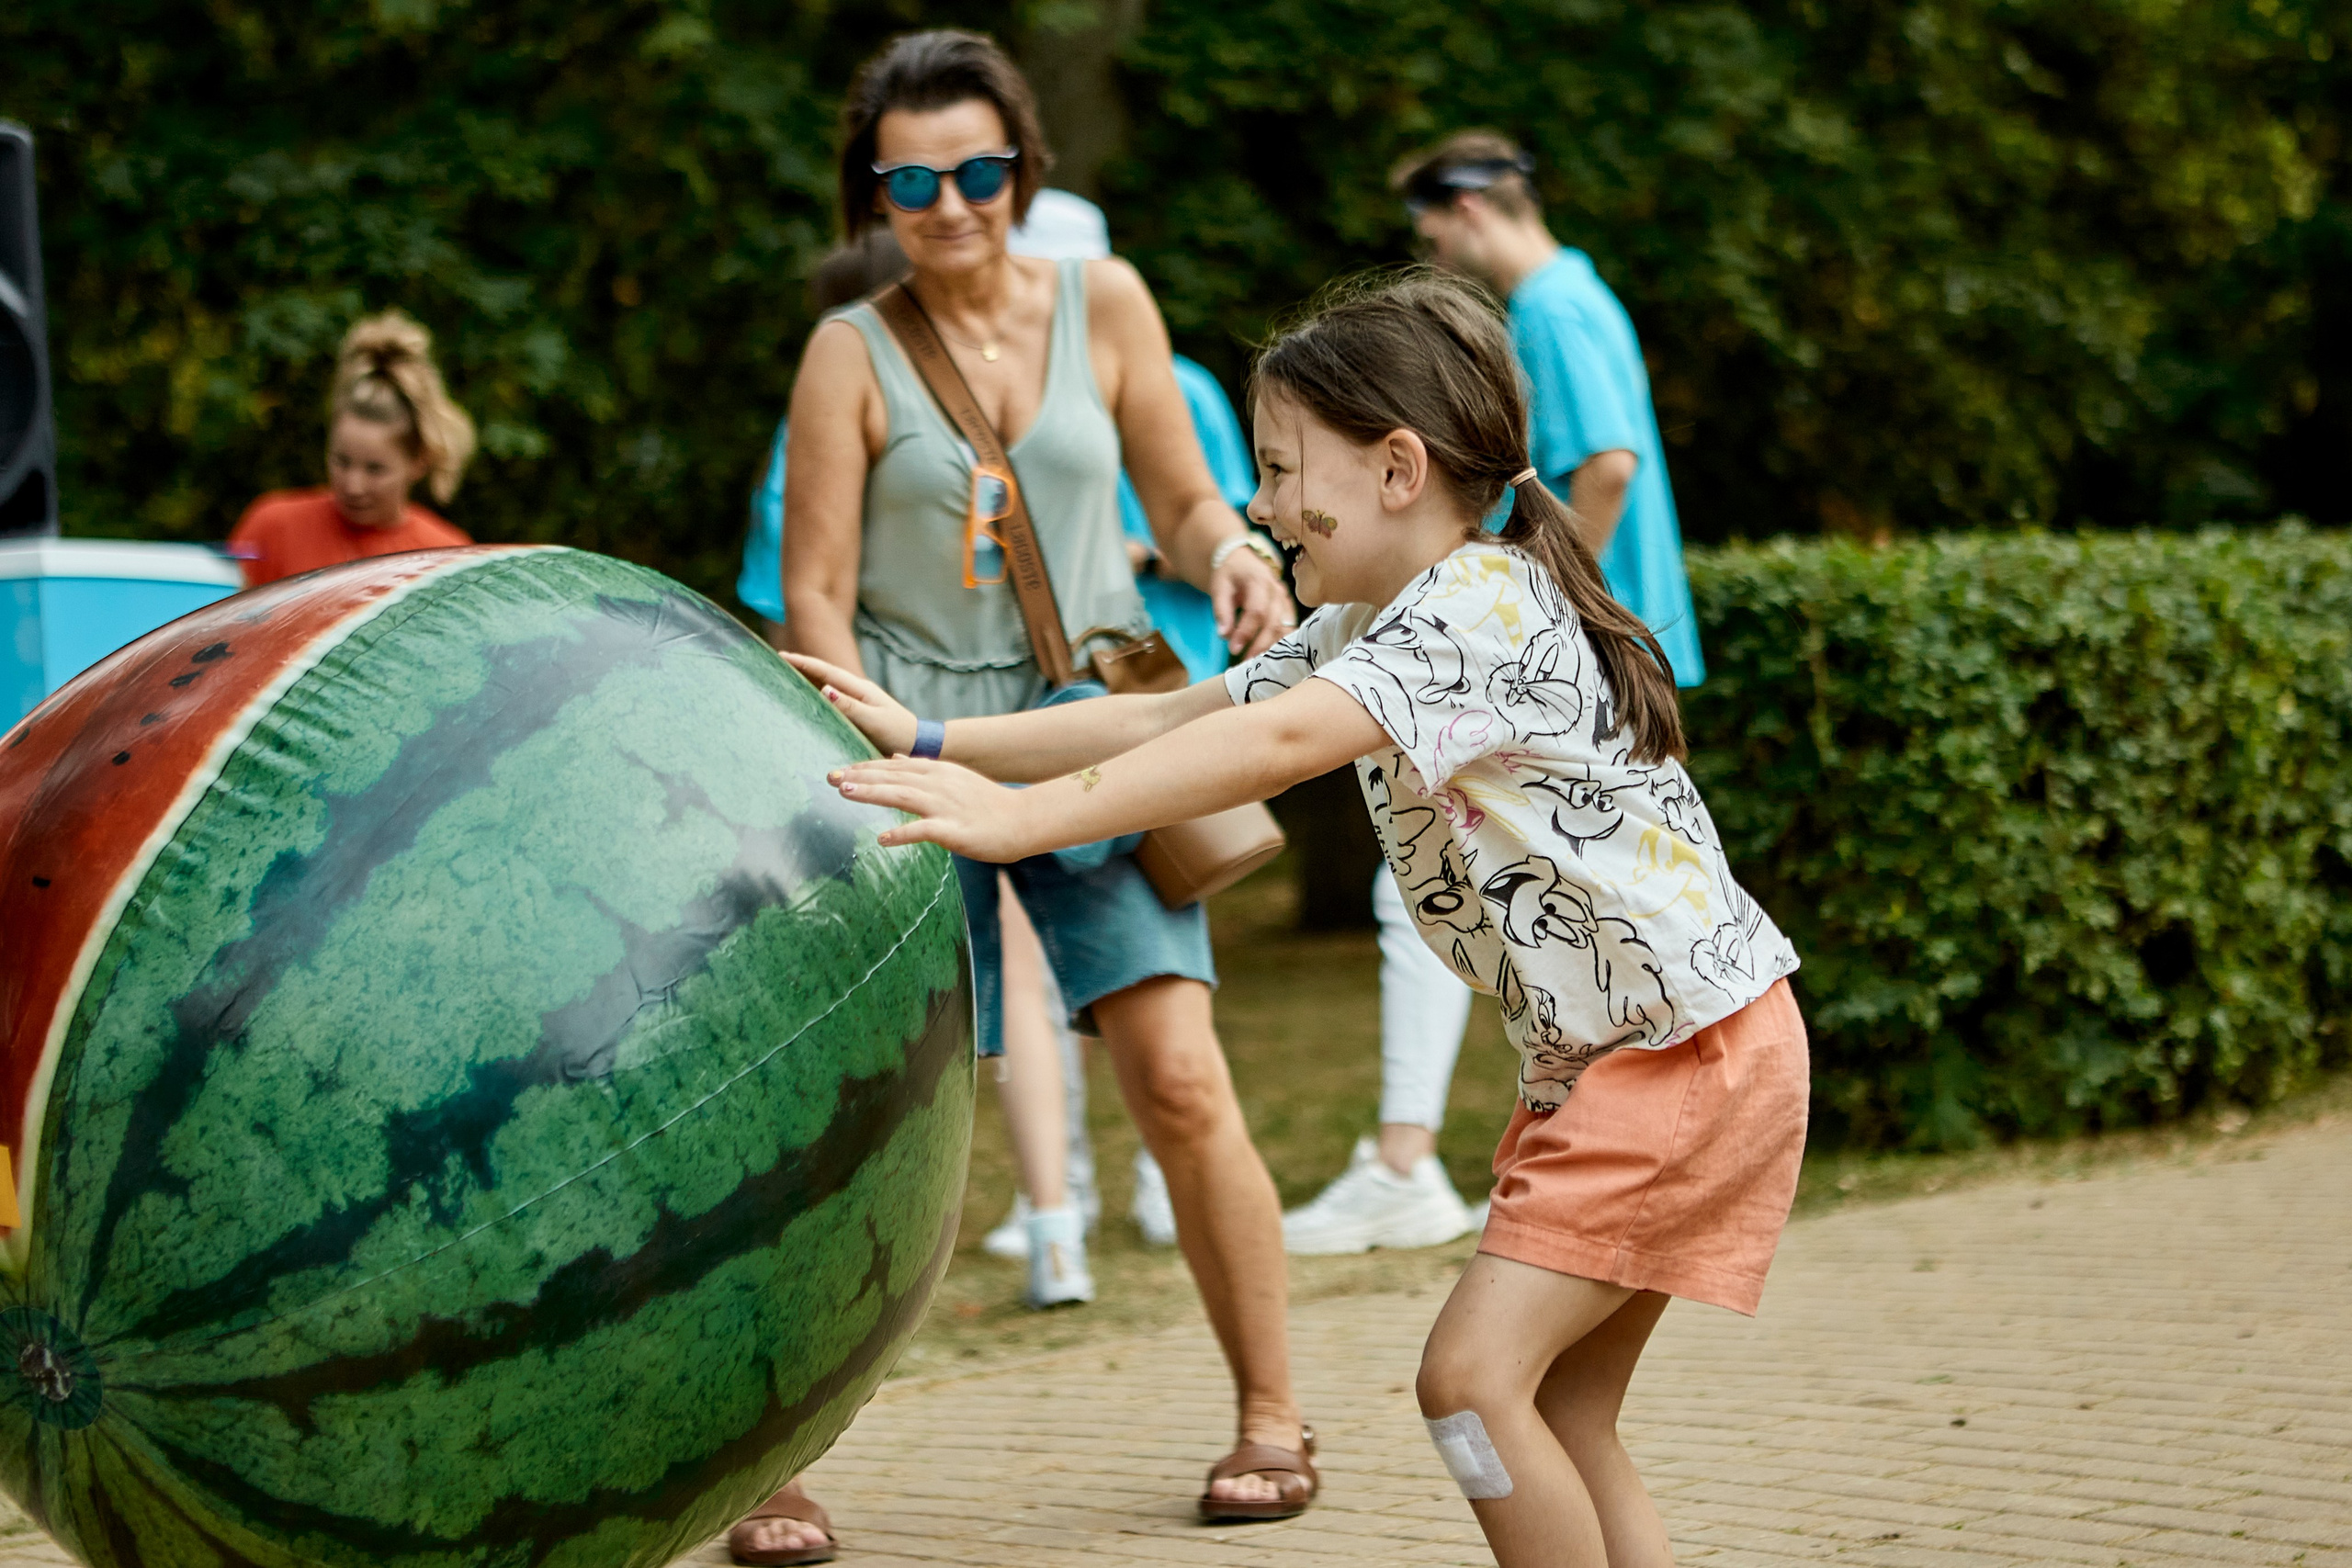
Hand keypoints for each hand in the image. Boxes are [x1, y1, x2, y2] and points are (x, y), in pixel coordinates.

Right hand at [784, 652, 916, 755]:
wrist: (918, 743)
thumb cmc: (897, 733)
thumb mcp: (873, 720)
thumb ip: (849, 706)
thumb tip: (824, 689)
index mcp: (860, 688)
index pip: (826, 671)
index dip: (803, 663)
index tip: (782, 656)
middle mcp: (857, 691)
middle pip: (824, 674)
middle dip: (802, 667)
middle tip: (777, 663)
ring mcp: (858, 701)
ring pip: (828, 685)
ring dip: (808, 679)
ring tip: (786, 677)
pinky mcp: (858, 713)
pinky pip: (833, 700)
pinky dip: (818, 695)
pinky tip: (808, 698)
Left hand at [828, 757, 1041, 860]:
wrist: (1023, 820)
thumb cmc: (987, 804)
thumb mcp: (954, 778)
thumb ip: (922, 769)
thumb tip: (896, 758)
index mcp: (937, 771)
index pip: (893, 765)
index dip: (864, 766)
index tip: (839, 769)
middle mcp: (938, 784)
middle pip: (892, 776)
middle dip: (859, 775)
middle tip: (829, 776)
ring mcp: (946, 806)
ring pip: (902, 795)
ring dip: (872, 793)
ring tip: (845, 793)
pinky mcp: (955, 830)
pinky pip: (924, 831)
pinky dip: (902, 833)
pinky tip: (882, 839)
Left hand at [1210, 545, 1295, 657]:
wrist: (1244, 561)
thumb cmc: (1230, 574)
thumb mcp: (1219, 586)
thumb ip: (1222, 610)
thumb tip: (1224, 635)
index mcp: (1259, 581)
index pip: (1256, 611)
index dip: (1246, 631)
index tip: (1233, 648)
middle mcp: (1277, 591)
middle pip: (1274, 622)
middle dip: (1260, 645)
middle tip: (1246, 663)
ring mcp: (1286, 600)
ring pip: (1286, 628)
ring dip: (1273, 648)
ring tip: (1259, 665)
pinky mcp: (1288, 609)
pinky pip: (1289, 629)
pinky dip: (1282, 644)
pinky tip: (1272, 657)